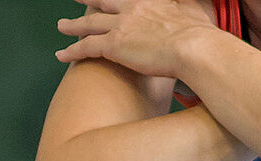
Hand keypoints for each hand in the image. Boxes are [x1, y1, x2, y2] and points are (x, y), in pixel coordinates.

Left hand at [54, 0, 214, 77]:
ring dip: (73, 26)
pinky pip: (86, 47)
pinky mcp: (113, 46)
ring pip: (89, 24)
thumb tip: (188, 10)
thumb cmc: (199, 35)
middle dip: (87, 1)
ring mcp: (120, 25)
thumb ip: (184, 8)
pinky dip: (71, 51)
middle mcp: (130, 8)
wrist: (194, 48)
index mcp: (148, 0)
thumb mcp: (193, 10)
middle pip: (102, 4)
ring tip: (62, 26)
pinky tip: (61, 55)